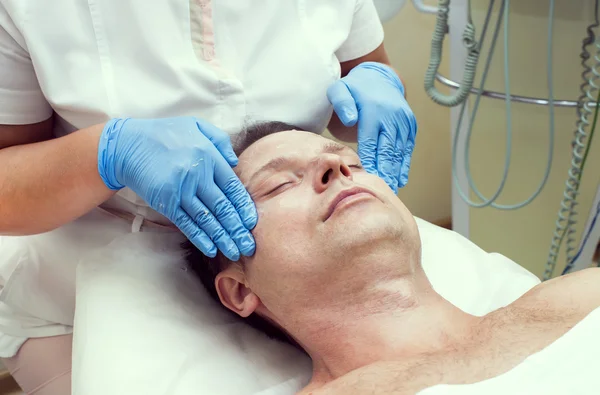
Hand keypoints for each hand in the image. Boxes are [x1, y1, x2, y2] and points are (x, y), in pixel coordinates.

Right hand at [97, 117, 256, 260]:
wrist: (128, 145)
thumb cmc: (166, 134)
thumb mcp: (196, 126)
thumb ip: (219, 140)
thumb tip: (235, 162)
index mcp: (208, 156)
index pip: (233, 187)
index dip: (244, 207)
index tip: (253, 223)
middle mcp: (197, 175)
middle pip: (223, 207)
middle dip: (238, 229)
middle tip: (249, 247)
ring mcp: (180, 190)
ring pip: (207, 219)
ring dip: (222, 239)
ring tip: (235, 253)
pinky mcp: (165, 201)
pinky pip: (186, 223)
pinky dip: (200, 238)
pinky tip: (211, 249)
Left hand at [327, 62, 416, 189]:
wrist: (379, 76)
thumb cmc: (355, 87)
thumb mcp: (341, 89)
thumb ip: (341, 102)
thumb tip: (350, 119)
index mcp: (374, 111)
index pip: (370, 142)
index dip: (369, 162)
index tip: (367, 179)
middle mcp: (392, 117)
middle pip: (387, 150)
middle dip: (384, 172)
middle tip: (380, 192)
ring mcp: (403, 121)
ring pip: (399, 152)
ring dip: (395, 172)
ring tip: (391, 190)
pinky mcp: (410, 125)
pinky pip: (407, 148)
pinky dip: (404, 165)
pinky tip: (400, 180)